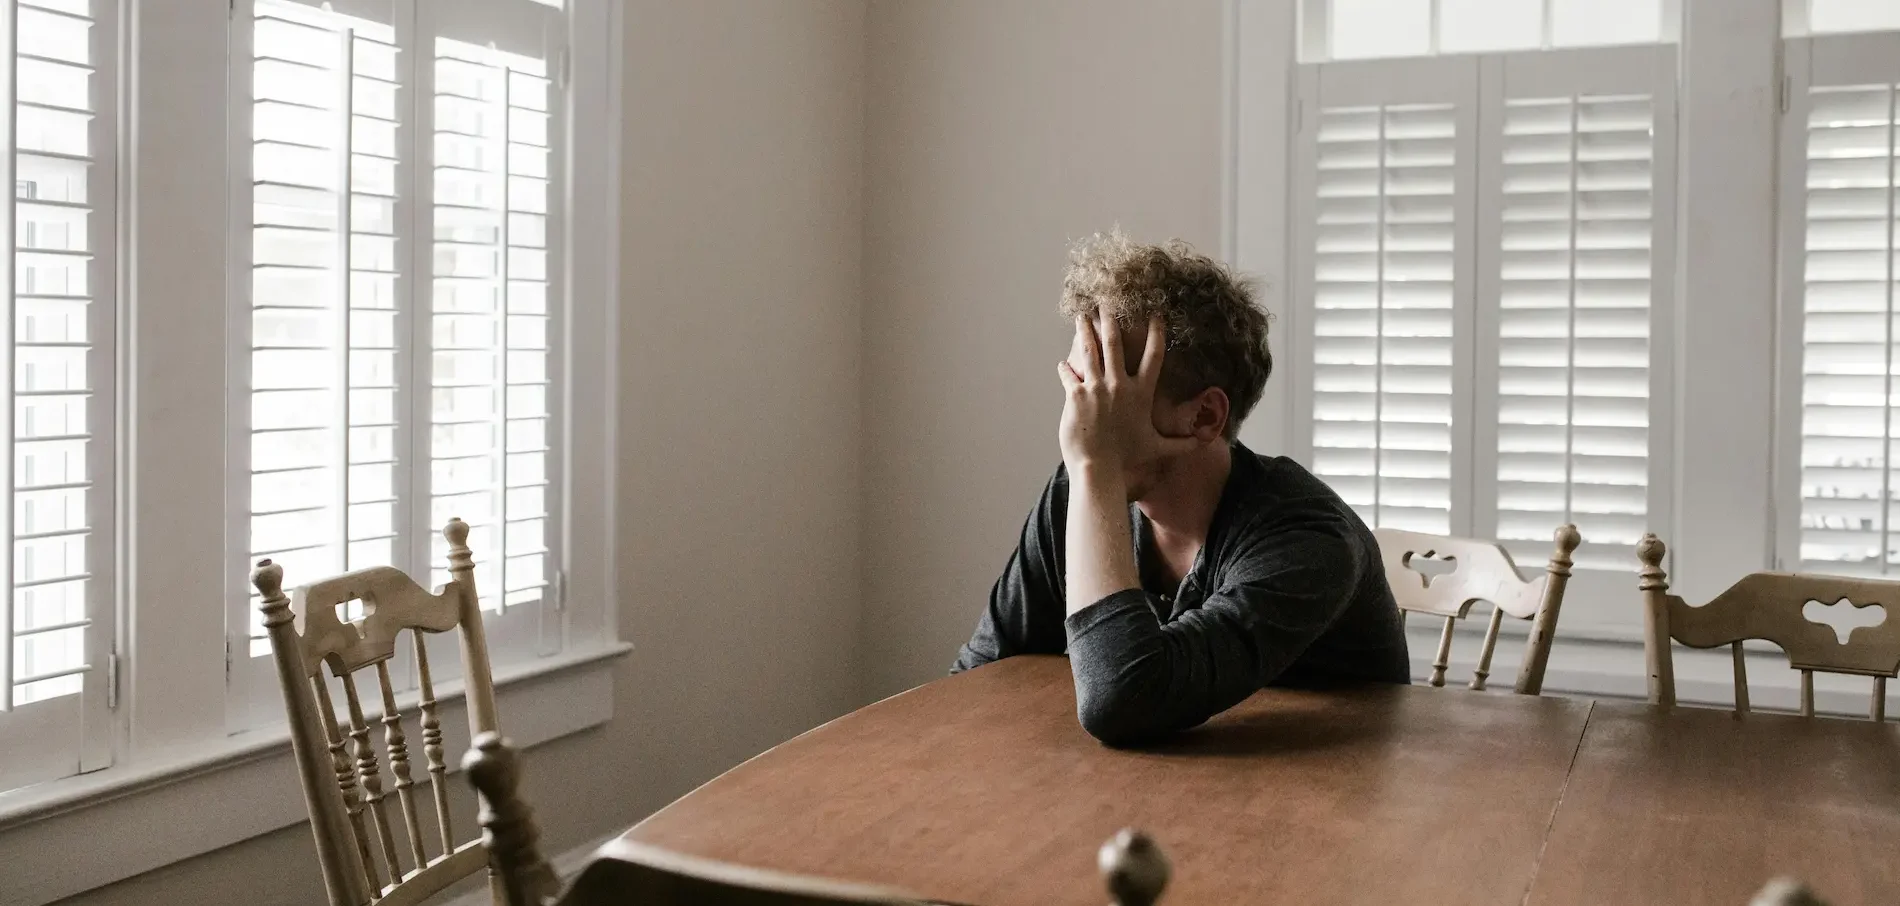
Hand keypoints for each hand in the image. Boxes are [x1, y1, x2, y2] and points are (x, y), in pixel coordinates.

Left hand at [1057, 312, 1199, 476]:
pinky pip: (1068, 374)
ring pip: (1089, 350)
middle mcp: (1119, 385)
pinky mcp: (1075, 395)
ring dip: (1084, 331)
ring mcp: (1096, 388)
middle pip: (1115, 343)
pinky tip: (1062, 363)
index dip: (1156, 333)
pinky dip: (1065, 368)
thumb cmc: (1127, 459)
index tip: (1155, 314)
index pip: (1154, 356)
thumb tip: (1205, 444)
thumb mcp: (1157, 448)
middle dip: (1111, 320)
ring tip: (1081, 316)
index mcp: (1141, 393)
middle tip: (1107, 302)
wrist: (1100, 468)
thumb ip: (1181, 444)